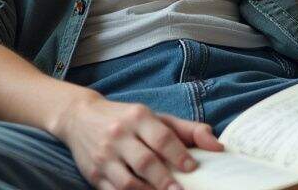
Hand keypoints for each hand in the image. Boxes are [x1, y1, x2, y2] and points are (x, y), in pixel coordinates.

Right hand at [53, 93, 223, 189]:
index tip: (193, 168)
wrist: (79, 117)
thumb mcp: (156, 117)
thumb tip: (218, 147)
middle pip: (145, 162)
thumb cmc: (127, 119)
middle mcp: (119, 135)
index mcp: (138, 116)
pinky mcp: (93, 173)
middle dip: (165, 180)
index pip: (161, 137)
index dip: (179, 155)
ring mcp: (104, 156)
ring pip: (127, 182)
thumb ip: (189, 130)